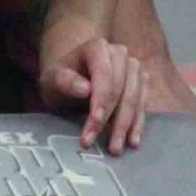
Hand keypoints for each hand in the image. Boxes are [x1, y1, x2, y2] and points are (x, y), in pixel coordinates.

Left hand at [39, 38, 146, 154]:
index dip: (101, 100)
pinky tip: (132, 141)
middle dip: (113, 119)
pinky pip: (143, 105)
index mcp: (97, 47)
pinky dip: (137, 124)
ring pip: (135, 99)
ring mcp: (133, 68)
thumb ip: (64, 81)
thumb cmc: (60, 80)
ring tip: (115, 148)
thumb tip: (86, 89)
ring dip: (126, 126)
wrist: (71, 82)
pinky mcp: (141, 83)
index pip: (104, 74)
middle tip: (103, 144)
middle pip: (121, 89)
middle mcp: (119, 53)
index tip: (94, 124)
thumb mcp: (52, 80)